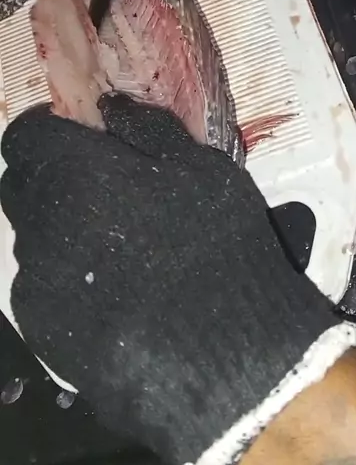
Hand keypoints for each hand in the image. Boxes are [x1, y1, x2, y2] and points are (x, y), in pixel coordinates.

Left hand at [1, 94, 355, 464]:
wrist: (224, 358)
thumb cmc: (218, 248)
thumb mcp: (203, 170)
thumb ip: (147, 127)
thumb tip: (108, 106)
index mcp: (76, 175)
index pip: (25, 137)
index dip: (50, 130)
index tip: (82, 136)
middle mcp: (42, 225)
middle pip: (22, 185)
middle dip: (52, 177)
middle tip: (103, 189)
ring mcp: (38, 282)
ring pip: (33, 238)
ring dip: (60, 229)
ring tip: (116, 251)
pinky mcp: (42, 331)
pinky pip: (41, 287)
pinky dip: (65, 278)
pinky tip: (112, 294)